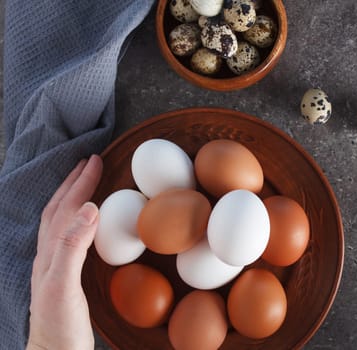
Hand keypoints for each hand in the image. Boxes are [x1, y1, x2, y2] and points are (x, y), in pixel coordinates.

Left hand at [27, 155, 102, 349]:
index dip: (80, 183)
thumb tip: (88, 209)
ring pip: (59, 222)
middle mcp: (48, 256)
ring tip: (84, 182)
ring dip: (71, 197)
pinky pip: (67, 236)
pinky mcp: (64, 277)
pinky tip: (85, 222)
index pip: (65, 209)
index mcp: (50, 254)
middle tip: (90, 162)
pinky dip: (76, 219)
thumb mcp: (65, 287)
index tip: (95, 161)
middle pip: (58, 210)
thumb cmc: (60, 328)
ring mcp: (54, 266)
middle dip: (73, 183)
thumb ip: (73, 247)